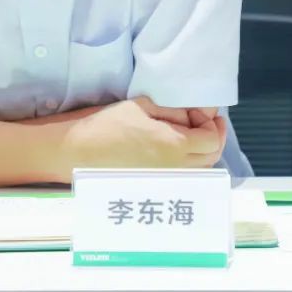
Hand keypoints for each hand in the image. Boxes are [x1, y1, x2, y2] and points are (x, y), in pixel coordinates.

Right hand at [59, 98, 225, 172]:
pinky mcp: (155, 186)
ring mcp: (165, 181)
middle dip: (213, 137)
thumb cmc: (108, 124)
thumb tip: (196, 113)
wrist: (78, 151)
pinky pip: (184, 177)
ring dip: (202, 152)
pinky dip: (190, 164)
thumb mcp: (143, 106)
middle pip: (211, 158)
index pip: (212, 139)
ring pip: (200, 171)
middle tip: (203, 120)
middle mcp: (174, 169)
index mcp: (174, 146)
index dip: (210, 122)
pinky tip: (176, 149)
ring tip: (191, 134)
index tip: (195, 110)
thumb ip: (174, 110)